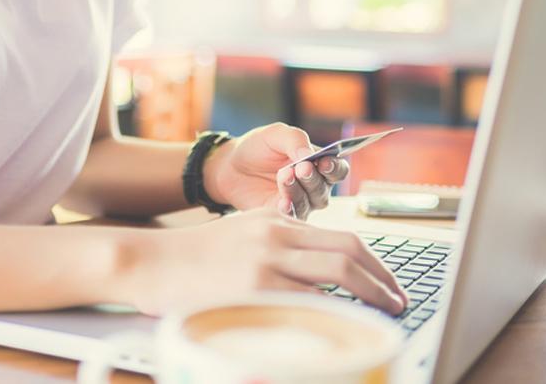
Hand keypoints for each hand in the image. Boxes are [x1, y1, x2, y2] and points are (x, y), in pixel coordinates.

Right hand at [128, 207, 407, 316]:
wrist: (147, 261)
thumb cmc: (190, 257)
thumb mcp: (241, 232)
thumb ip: (276, 239)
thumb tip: (317, 271)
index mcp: (277, 221)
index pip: (343, 237)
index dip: (375, 264)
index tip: (389, 286)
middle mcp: (277, 233)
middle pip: (349, 250)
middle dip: (382, 280)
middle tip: (398, 303)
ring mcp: (267, 258)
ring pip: (337, 270)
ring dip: (369, 294)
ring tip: (383, 315)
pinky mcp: (253, 285)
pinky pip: (309, 297)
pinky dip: (335, 310)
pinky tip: (345, 324)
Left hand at [204, 123, 349, 219]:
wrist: (230, 165)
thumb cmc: (258, 147)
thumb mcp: (276, 134)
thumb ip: (295, 140)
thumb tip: (311, 155)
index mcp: (317, 163)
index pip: (338, 169)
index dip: (334, 167)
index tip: (323, 162)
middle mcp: (313, 186)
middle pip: (324, 188)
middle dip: (313, 178)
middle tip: (301, 168)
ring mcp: (300, 202)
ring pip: (310, 203)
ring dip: (299, 190)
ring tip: (284, 176)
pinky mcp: (283, 214)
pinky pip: (293, 216)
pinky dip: (290, 209)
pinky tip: (283, 202)